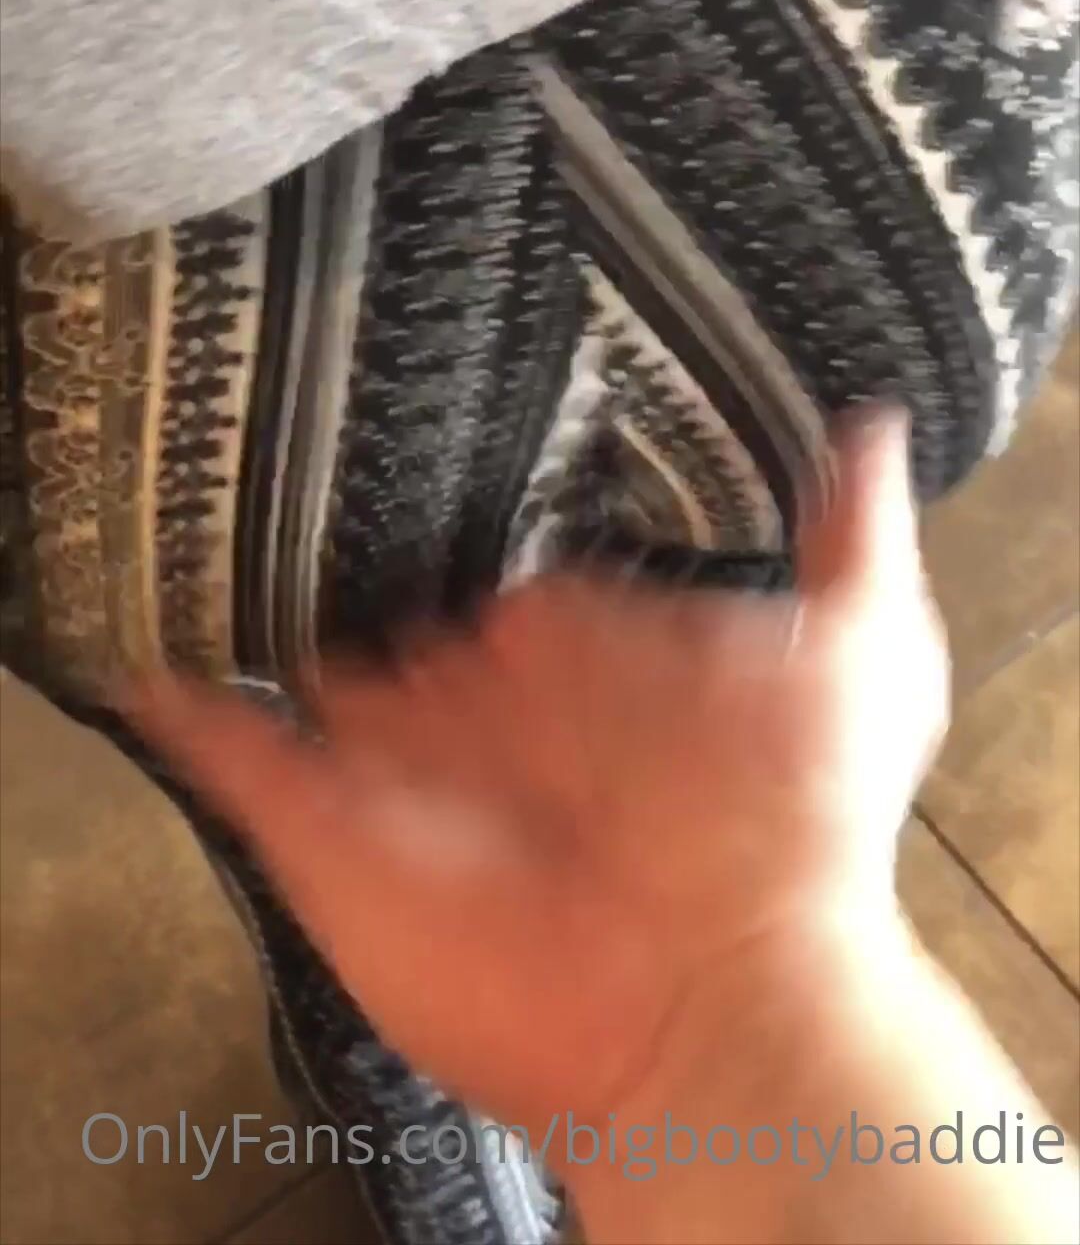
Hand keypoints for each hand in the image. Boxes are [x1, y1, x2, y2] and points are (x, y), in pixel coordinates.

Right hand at [127, 411, 946, 1143]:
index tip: (437, 424)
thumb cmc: (797, 824)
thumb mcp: (867, 658)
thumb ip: (854, 537)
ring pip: (315, 669)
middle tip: (299, 446)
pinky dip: (183, 712)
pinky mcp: (331, 825)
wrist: (715, 999)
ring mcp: (403, 762)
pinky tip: (144, 652)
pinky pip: (236, 758)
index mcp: (589, 657)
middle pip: (407, 613)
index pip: (512, 571)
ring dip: (265, 612)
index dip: (483, 518)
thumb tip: (869, 419)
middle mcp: (490, 705)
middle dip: (365, 554)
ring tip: (203, 517)